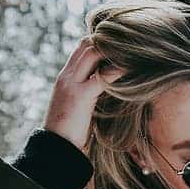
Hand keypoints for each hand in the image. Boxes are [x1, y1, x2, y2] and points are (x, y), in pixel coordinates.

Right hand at [43, 37, 124, 152]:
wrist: (55, 148)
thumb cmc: (68, 132)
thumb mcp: (76, 106)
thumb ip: (87, 92)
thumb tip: (105, 87)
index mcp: (65, 77)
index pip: (81, 47)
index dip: (100, 42)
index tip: (119, 46)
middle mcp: (67, 76)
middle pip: (87, 43)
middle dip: (108, 40)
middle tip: (130, 46)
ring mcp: (72, 84)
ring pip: (93, 52)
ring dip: (114, 50)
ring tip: (133, 52)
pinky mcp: (81, 96)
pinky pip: (102, 76)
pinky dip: (118, 70)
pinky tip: (132, 70)